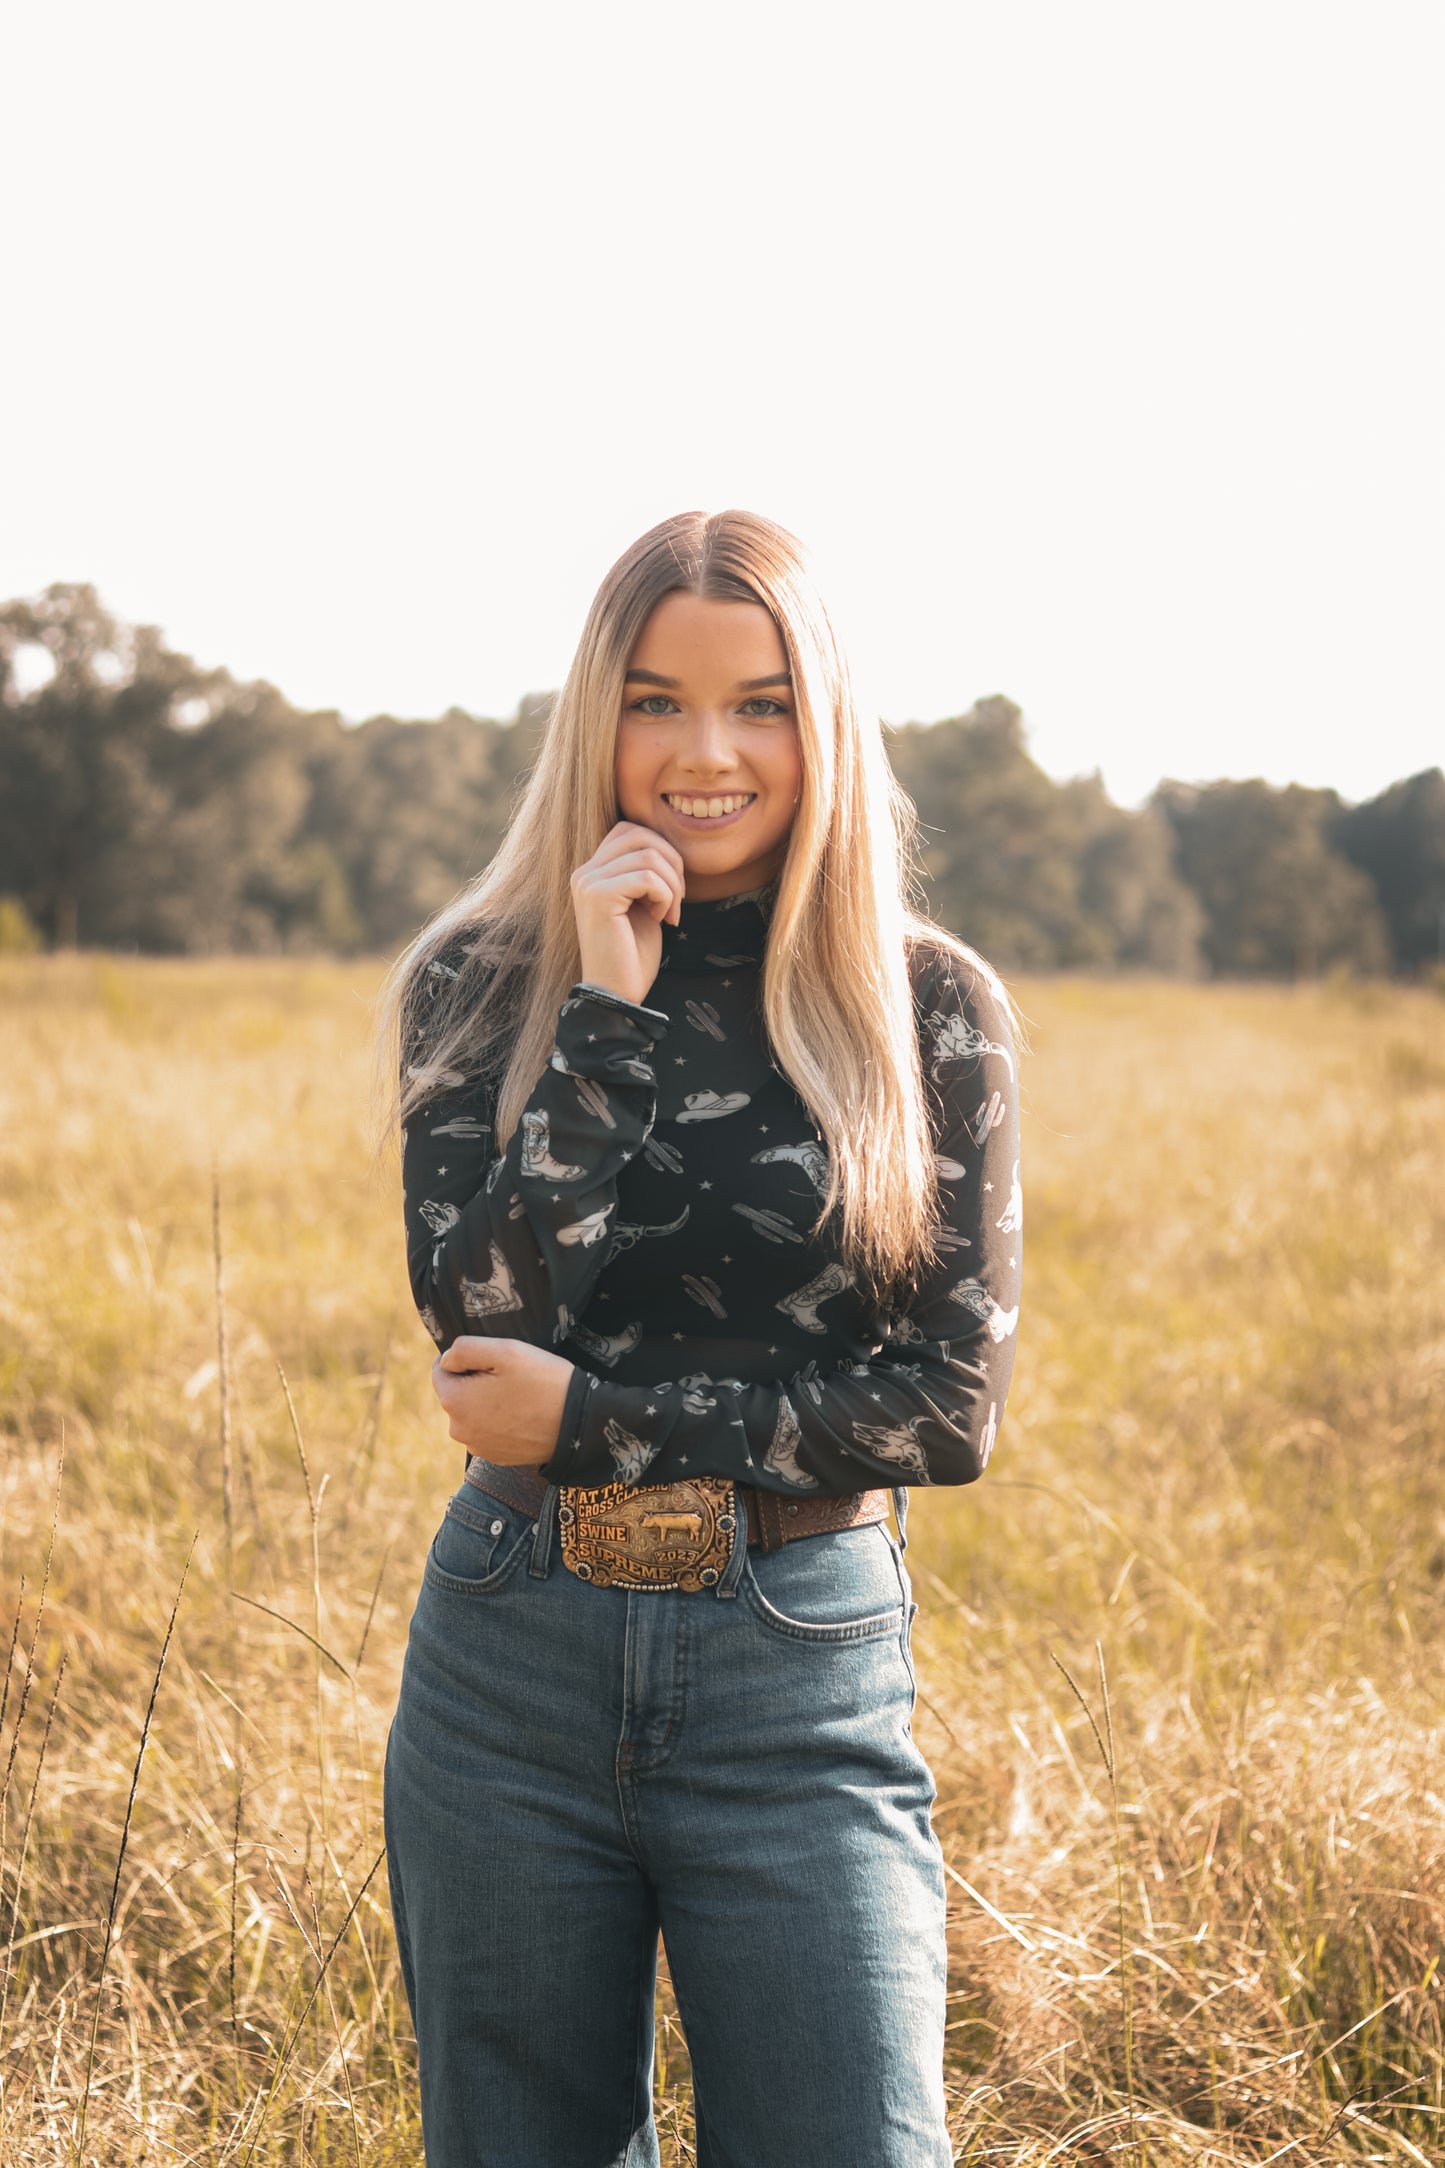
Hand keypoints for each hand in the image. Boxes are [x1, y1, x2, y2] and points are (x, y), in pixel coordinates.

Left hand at [432, 1338, 576, 1466]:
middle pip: (456, 1392)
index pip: (441, 1370)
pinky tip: (523, 1414)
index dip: (466, 1359)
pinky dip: (499, 1420)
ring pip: (472, 1411)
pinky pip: (488, 1430)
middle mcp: (459, 1429)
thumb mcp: (505, 1350)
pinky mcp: (495, 1457)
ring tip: (519, 1396)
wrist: (579, 1424)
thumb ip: (464, 1349)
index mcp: (455, 1401)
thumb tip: (446, 1360)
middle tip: (510, 1377)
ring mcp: (478, 1446)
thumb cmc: (542, 1382)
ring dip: (487, 1401)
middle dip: (475, 1381)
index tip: (494, 1360)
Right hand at [570, 821, 685, 1007]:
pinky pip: (647, 877)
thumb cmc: (632, 954)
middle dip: (672, 863)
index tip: (671, 887)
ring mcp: (588, 883)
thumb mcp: (641, 903)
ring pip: (649, 855)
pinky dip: (665, 896)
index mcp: (592, 871)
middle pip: (641, 835)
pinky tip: (661, 920)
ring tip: (669, 913)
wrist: (617, 995)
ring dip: (672, 885)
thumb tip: (668, 844)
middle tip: (678, 899)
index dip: (661, 850)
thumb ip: (645, 871)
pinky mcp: (598, 897)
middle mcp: (584, 872)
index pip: (630, 830)